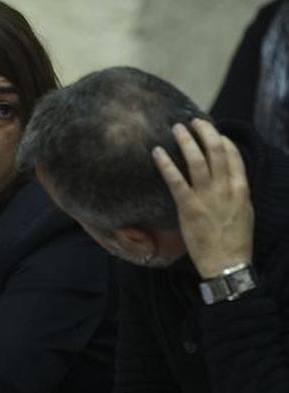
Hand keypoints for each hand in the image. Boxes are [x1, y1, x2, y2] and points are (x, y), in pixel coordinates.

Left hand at [152, 119, 253, 278]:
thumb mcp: (243, 211)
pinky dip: (165, 164)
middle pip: (216, 150)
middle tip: (193, 120)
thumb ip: (236, 192)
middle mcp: (225, 188)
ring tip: (176, 128)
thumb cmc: (234, 241)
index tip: (213, 131)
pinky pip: (175, 180)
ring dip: (186, 141)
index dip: (222, 140)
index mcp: (241, 188)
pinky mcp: (189, 207)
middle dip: (205, 131)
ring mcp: (207, 196)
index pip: (233, 155)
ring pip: (196, 160)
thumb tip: (228, 178)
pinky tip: (157, 152)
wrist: (227, 263)